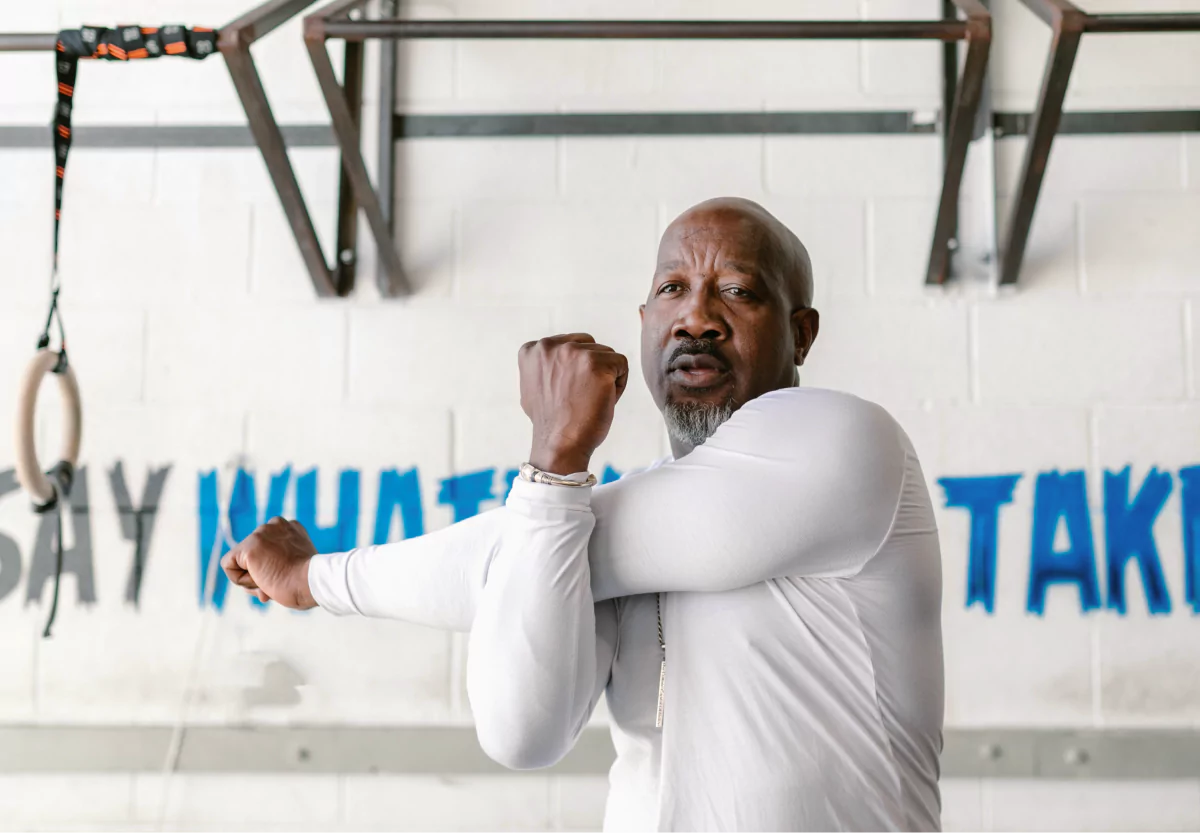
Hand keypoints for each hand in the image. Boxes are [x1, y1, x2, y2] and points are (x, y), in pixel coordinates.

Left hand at [221, 517, 318, 608]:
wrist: (312, 582)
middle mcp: (275, 524)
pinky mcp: (248, 547)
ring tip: (273, 582)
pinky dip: (240, 581)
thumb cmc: (309, 582)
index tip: (287, 576)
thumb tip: (260, 585)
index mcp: (291, 527)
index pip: (266, 549)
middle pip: (252, 555)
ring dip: (253, 579)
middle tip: (278, 584)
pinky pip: (229, 566)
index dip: (272, 568)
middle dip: (260, 574)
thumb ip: (280, 564)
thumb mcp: (299, 565)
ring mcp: (260, 534)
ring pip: (241, 561)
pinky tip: (261, 581)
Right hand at [519, 333, 628, 474]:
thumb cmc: (551, 422)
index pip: (570, 344)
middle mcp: (550, 346)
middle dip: (591, 369)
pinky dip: (619, 384)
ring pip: (607, 355)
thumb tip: (556, 360)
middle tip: (581, 396)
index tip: (568, 391)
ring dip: (605, 377)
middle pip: (590, 346)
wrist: (559, 444)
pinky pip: (622, 364)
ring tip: (590, 400)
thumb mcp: (534, 384)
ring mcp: (574, 353)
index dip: (575, 370)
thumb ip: (544, 366)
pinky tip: (604, 400)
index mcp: (533, 349)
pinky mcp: (597, 364)